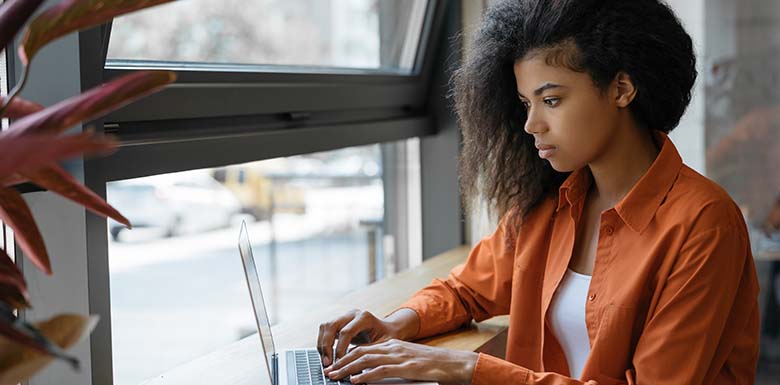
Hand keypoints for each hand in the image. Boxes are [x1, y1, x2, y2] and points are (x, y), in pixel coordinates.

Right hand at [317, 308, 418, 365]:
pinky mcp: (340, 321)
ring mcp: (345, 316)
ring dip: (322, 344)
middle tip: (327, 363)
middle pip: (331, 325)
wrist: (388, 330)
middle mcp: (352, 313)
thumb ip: (368, 352)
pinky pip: (325, 330)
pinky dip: (323, 342)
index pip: (346, 331)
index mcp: (365, 317)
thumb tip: (353, 364)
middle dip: (326, 346)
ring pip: (325, 326)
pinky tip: (326, 355)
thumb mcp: (382, 345)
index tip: (338, 362)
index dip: (339, 348)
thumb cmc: (388, 338)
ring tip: (326, 361)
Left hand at [323, 339, 477, 384]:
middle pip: (360, 352)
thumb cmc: (431, 365)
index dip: (346, 357)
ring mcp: (398, 356)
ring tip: (335, 376)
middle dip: (341, 362)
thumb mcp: (407, 361)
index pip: (363, 349)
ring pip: (366, 360)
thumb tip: (369, 374)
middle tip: (328, 372)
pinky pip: (380, 371)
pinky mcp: (405, 367)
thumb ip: (389, 364)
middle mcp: (392, 348)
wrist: (452, 363)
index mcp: (392, 345)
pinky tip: (355, 381)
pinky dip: (365, 376)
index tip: (334, 366)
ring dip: (347, 369)